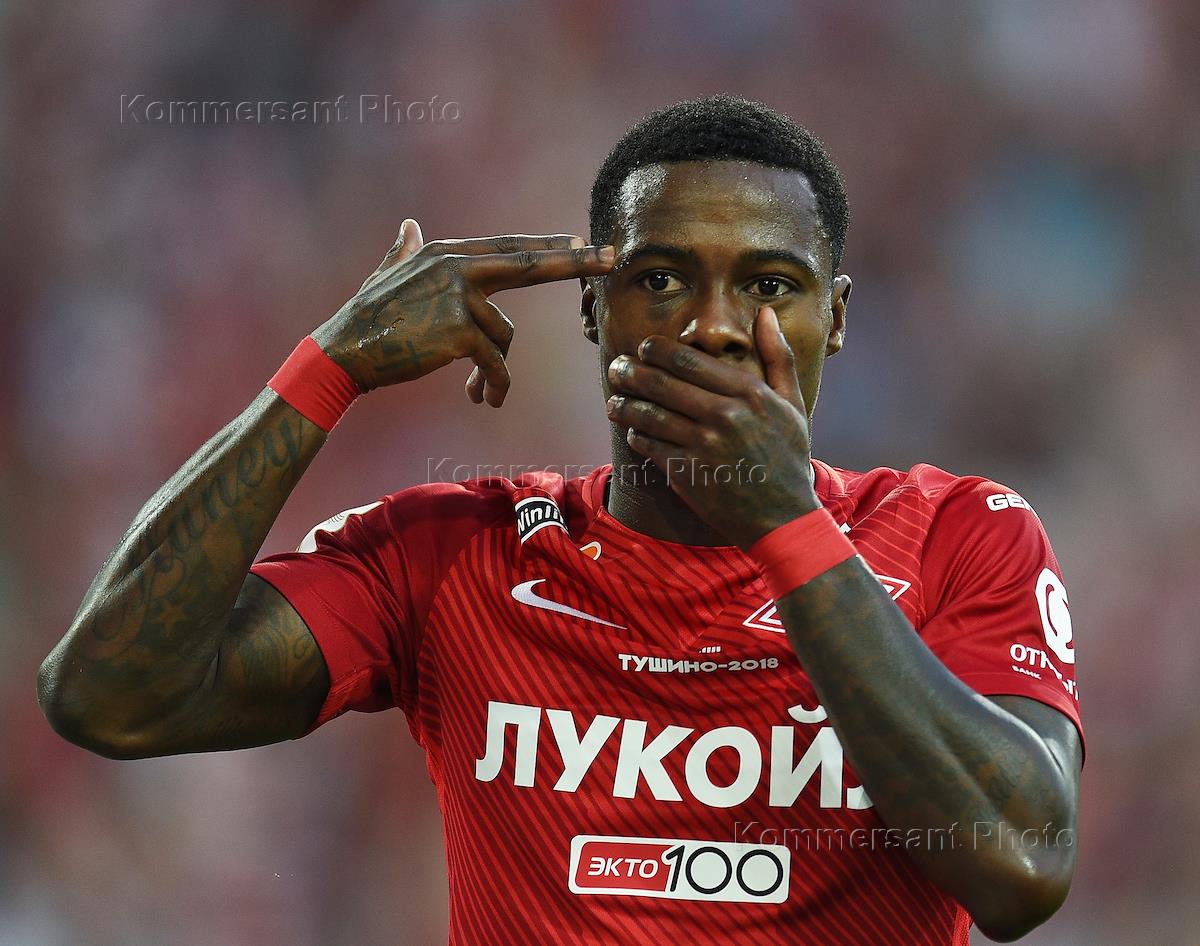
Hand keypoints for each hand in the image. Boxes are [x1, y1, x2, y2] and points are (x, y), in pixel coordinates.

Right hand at [312, 221, 613, 405]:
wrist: (344, 353)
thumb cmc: (365, 319)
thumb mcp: (386, 276)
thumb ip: (403, 251)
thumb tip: (407, 225)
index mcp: (446, 254)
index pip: (509, 248)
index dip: (547, 248)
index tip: (581, 241)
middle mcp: (456, 267)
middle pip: (528, 263)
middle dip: (575, 262)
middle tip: (613, 258)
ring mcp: (459, 296)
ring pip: (502, 336)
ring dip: (494, 369)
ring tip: (478, 390)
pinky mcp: (460, 330)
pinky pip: (494, 362)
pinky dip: (493, 384)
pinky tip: (483, 400)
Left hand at [606, 307, 820, 547]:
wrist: (783, 516)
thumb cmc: (787, 457)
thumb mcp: (792, 403)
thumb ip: (778, 356)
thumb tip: (765, 313)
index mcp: (749, 393)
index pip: (689, 361)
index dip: (658, 351)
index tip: (644, 347)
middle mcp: (725, 416)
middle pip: (661, 383)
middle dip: (631, 371)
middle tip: (617, 367)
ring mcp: (703, 446)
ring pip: (648, 414)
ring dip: (624, 404)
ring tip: (614, 400)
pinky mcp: (687, 473)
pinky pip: (649, 445)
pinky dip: (636, 435)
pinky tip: (633, 430)